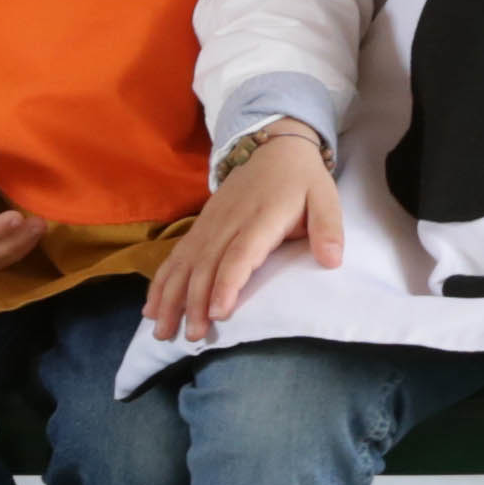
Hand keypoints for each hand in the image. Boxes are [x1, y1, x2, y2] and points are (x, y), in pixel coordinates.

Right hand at [146, 125, 342, 341]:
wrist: (274, 148)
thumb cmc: (302, 181)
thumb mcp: (326, 198)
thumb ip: (329, 229)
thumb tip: (332, 260)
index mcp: (261, 218)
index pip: (240, 254)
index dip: (227, 283)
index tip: (218, 312)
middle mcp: (229, 223)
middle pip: (206, 265)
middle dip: (195, 302)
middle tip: (192, 336)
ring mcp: (210, 225)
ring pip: (185, 264)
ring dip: (171, 298)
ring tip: (164, 331)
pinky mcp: (201, 227)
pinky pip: (176, 257)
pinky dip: (162, 283)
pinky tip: (151, 308)